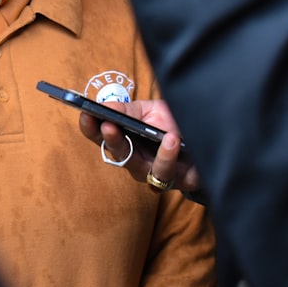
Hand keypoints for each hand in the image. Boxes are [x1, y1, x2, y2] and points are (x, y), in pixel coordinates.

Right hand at [79, 99, 201, 192]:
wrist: (202, 135)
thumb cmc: (169, 123)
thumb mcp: (148, 110)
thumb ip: (128, 110)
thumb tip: (106, 106)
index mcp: (125, 144)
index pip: (101, 139)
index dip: (90, 129)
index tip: (85, 115)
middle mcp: (138, 163)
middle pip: (121, 157)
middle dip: (113, 142)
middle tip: (109, 126)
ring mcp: (159, 174)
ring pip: (151, 172)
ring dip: (159, 156)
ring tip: (168, 137)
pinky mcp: (184, 180)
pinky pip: (178, 175)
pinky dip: (177, 159)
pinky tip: (177, 143)